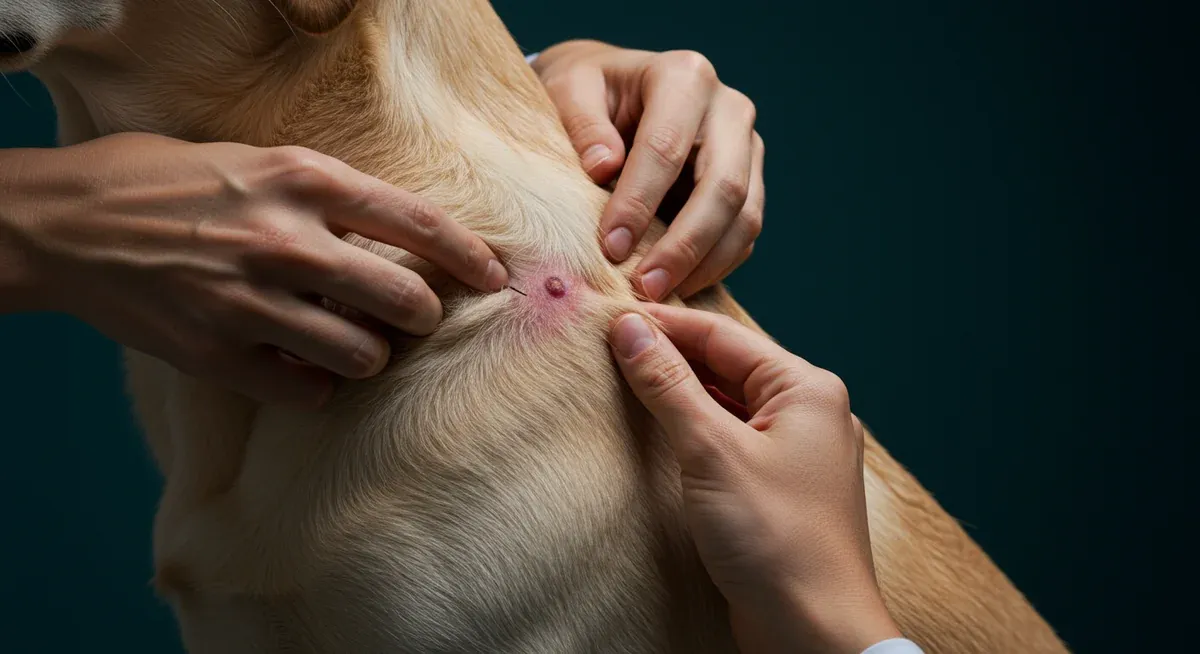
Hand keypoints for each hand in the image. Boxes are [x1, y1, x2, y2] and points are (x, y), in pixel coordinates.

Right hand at [2, 133, 507, 405]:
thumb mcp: (256, 160)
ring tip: (352, 343)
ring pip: (364, 356)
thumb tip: (397, 238)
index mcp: (304, 180)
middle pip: (406, 302)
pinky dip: (316, 385)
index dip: (470, 258)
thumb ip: (328, 195)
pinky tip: (300, 367)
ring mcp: (252, 300)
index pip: (419, 226)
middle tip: (412, 319)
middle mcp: (287, 240)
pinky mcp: (217, 352)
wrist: (65, 223)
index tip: (495, 280)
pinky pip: (306, 390)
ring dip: (369, 356)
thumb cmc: (167, 181)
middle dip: (422, 318)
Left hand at [533, 40, 763, 299]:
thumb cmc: (587, 92)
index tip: (610, 248)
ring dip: (704, 266)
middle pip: (723, 187)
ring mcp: (747, 148)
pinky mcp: (749, 183)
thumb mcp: (567, 89)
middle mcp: (729, 109)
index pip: (666, 147)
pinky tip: (677, 289)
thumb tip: (604, 168)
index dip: (639, 202)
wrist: (612, 93)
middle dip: (684, 245)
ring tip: (659, 297)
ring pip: (744, 218)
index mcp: (685, 76)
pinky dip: (714, 268)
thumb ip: (581, 123)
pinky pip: (743, 235)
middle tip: (644, 288)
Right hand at [609, 305, 900, 652]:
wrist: (814, 632)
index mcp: (807, 389)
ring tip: (625, 381)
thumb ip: (668, 385)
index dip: (664, 324)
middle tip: (609, 348)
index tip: (611, 318)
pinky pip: (734, 439)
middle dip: (670, 356)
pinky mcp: (782, 487)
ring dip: (680, 393)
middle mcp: (810, 412)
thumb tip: (630, 329)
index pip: (722, 336)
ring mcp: (799, 451)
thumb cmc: (776, 541)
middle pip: (727, 365)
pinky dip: (696, 429)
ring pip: (729, 402)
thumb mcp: (711, 451)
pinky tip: (662, 431)